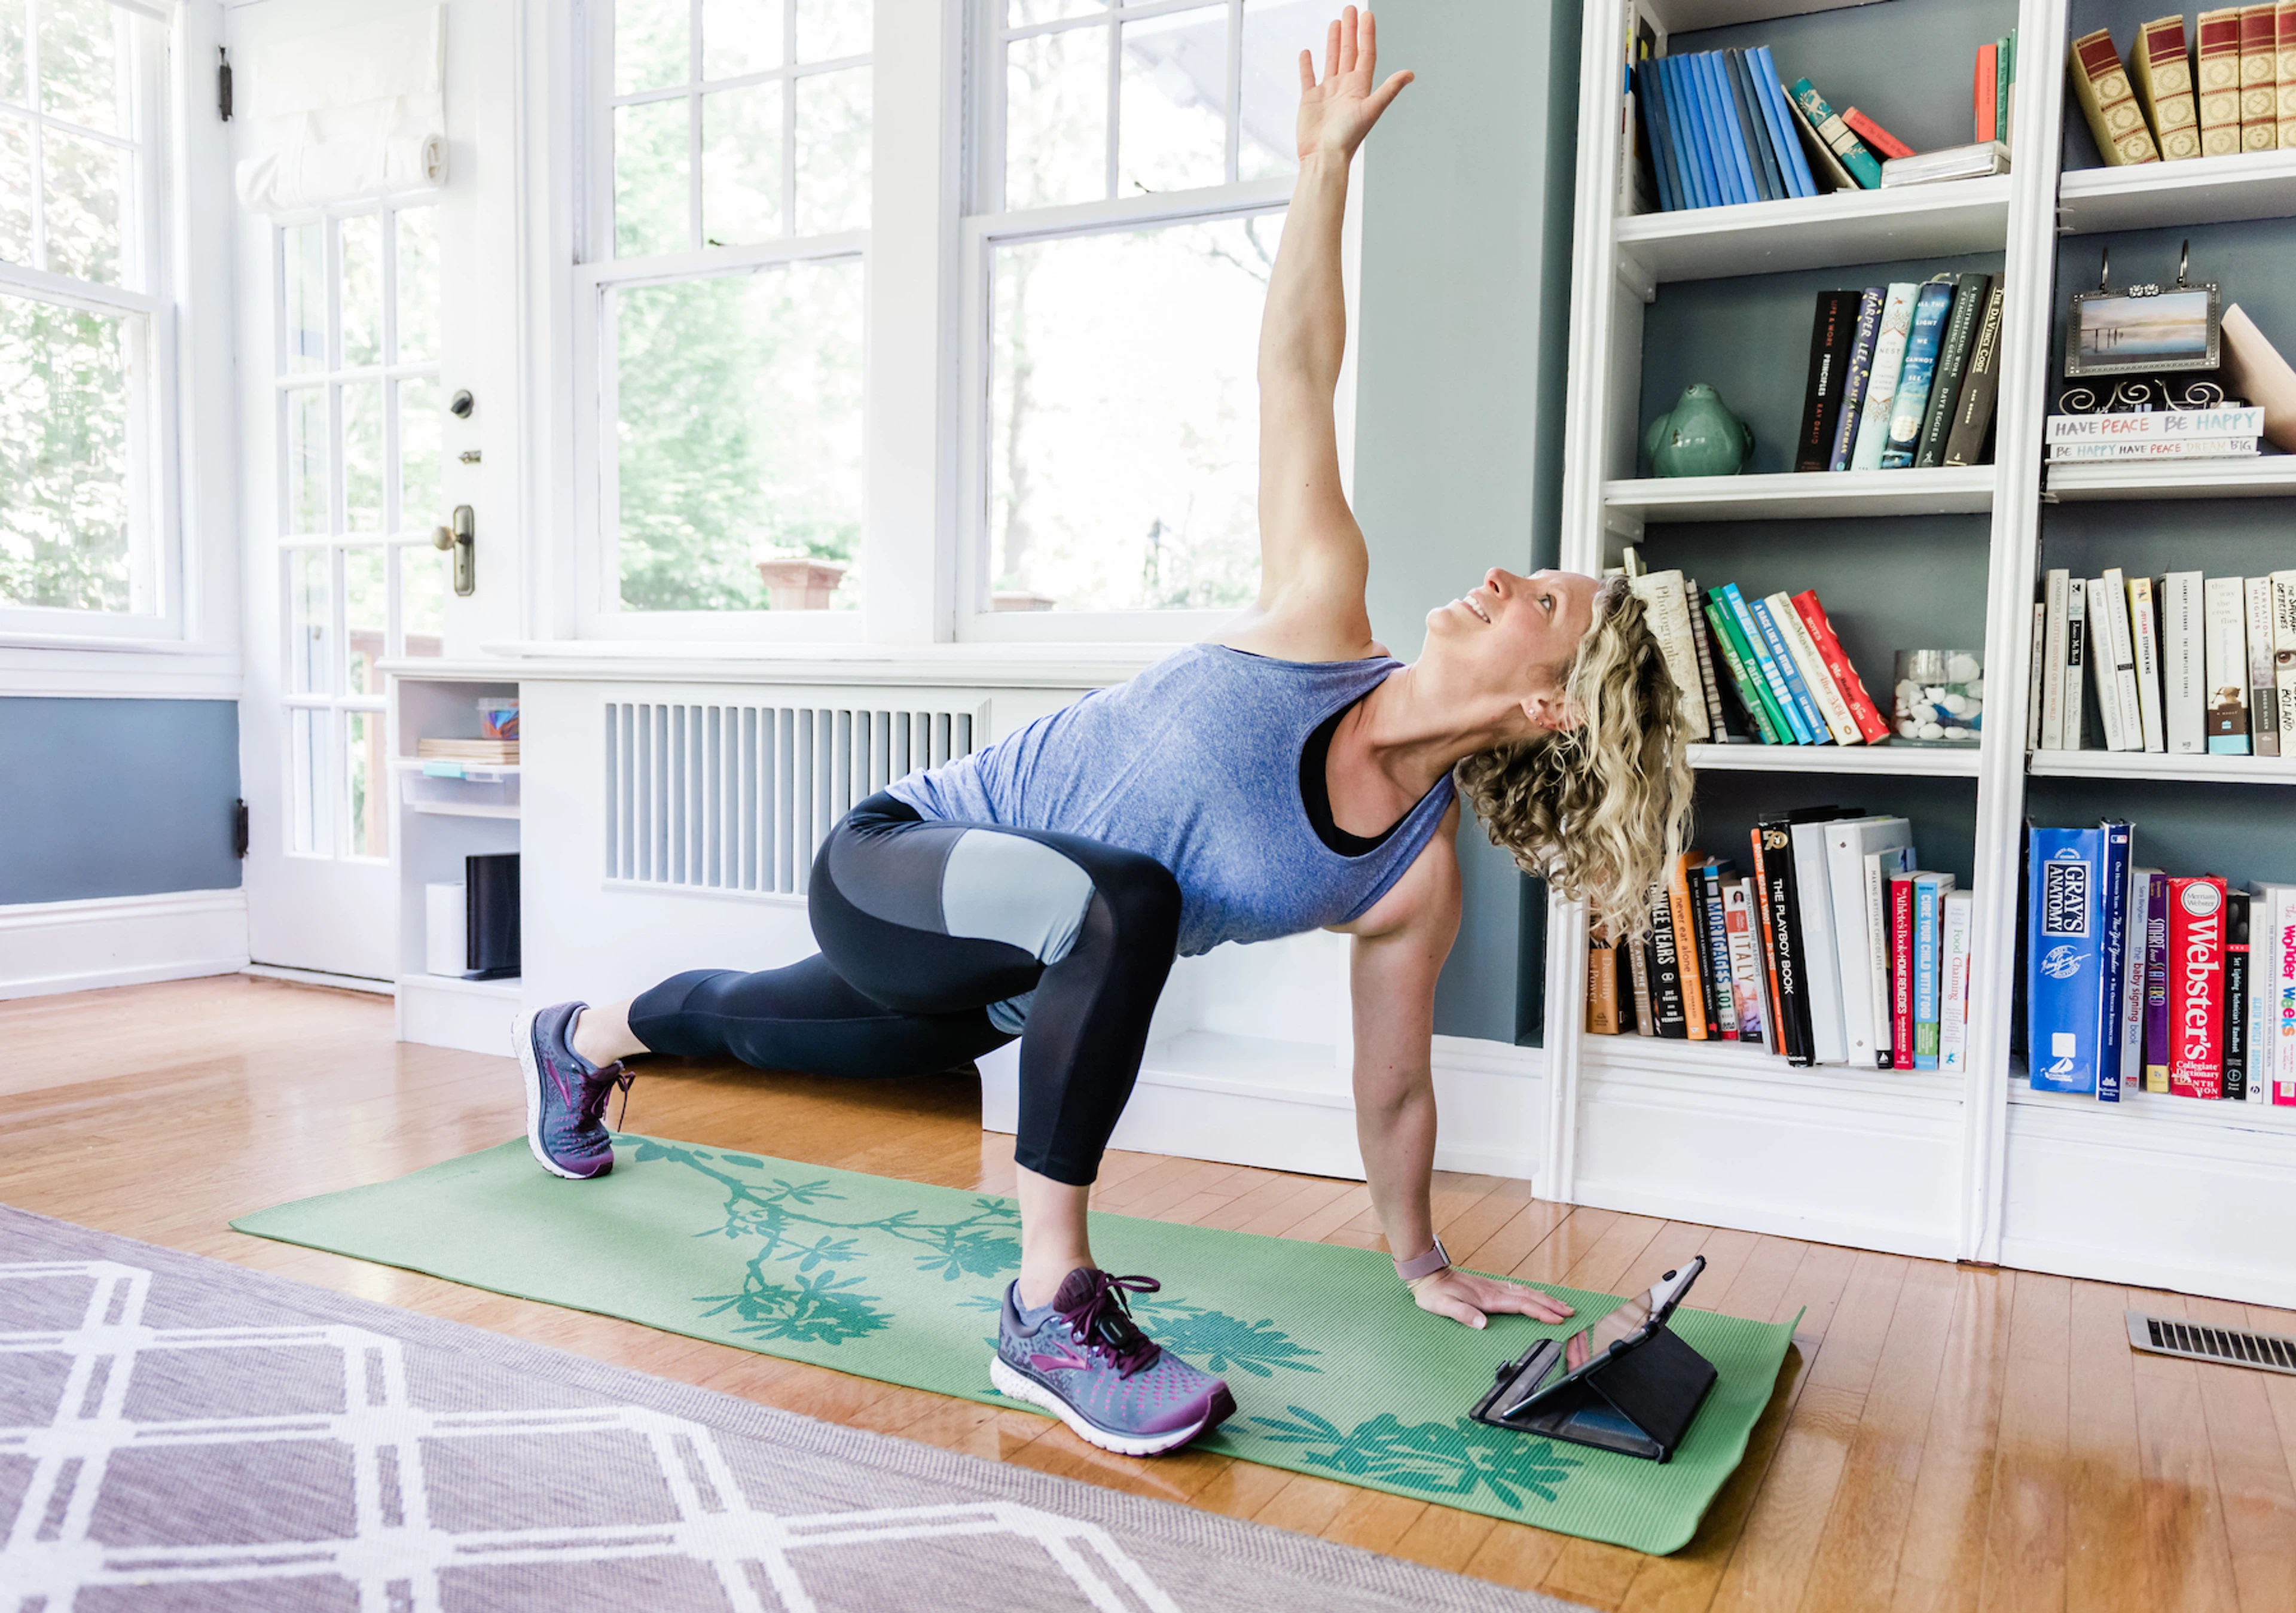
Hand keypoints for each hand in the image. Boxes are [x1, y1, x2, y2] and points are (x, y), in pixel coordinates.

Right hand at [1295, 6, 1413, 162]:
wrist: (1323, 157)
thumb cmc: (1347, 138)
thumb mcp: (1371, 109)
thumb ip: (1389, 89)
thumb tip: (1410, 74)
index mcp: (1360, 87)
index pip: (1365, 54)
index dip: (1366, 34)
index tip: (1366, 15)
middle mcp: (1345, 87)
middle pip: (1349, 52)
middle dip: (1350, 31)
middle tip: (1349, 10)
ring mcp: (1327, 92)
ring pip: (1332, 60)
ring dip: (1333, 42)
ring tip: (1334, 23)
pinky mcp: (1310, 99)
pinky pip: (1308, 77)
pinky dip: (1307, 65)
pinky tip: (1307, 52)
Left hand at [1410, 1267, 1575, 1328]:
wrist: (1428, 1275)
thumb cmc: (1434, 1293)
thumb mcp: (1444, 1307)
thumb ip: (1463, 1314)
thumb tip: (1482, 1324)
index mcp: (1489, 1298)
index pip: (1521, 1305)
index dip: (1541, 1312)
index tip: (1557, 1319)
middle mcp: (1495, 1291)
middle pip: (1530, 1297)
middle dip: (1551, 1304)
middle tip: (1570, 1312)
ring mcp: (1493, 1288)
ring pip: (1526, 1292)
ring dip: (1545, 1298)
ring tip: (1561, 1305)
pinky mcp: (1489, 1288)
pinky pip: (1518, 1291)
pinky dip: (1532, 1295)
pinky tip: (1536, 1297)